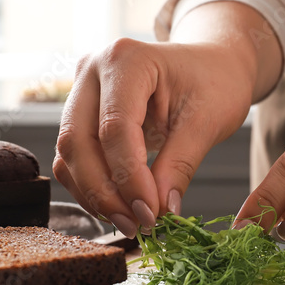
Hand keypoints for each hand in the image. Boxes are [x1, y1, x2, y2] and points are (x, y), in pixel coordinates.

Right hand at [53, 1, 282, 236]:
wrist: (211, 65)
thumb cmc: (215, 82)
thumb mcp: (208, 121)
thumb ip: (180, 165)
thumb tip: (159, 211)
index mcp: (126, 59)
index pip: (115, 127)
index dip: (128, 177)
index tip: (150, 213)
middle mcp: (92, 69)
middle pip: (78, 141)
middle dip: (104, 192)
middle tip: (136, 225)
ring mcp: (81, 90)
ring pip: (69, 153)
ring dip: (95, 195)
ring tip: (131, 222)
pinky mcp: (81, 113)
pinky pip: (74, 158)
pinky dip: (92, 187)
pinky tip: (121, 207)